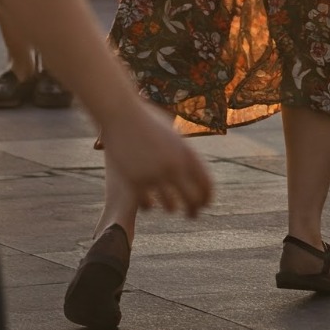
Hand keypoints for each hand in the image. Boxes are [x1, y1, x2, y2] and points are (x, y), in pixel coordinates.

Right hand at [100, 97, 212, 216]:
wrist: (122, 114)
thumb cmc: (147, 118)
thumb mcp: (172, 133)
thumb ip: (181, 149)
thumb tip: (189, 163)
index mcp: (187, 153)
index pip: (205, 183)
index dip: (207, 197)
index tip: (206, 204)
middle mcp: (174, 166)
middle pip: (192, 199)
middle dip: (193, 210)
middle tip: (192, 215)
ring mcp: (155, 175)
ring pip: (170, 205)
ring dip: (170, 207)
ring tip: (170, 207)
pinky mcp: (134, 181)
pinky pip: (147, 204)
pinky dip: (149, 205)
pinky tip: (149, 203)